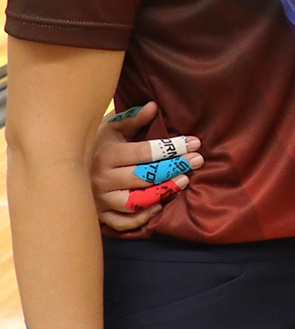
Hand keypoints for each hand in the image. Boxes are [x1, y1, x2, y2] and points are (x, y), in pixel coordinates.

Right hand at [92, 103, 200, 232]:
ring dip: (163, 192)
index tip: (195, 143)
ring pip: (136, 201)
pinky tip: (159, 205)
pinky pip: (123, 222)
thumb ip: (132, 119)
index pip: (145, 152)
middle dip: (175, 168)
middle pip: (145, 176)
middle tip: (198, 160)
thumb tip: (153, 106)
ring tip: (184, 181)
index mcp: (106, 155)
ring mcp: (101, 199)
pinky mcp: (100, 215)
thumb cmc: (96, 145)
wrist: (63, 167)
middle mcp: (102, 178)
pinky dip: (142, 217)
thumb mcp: (110, 128)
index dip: (172, 148)